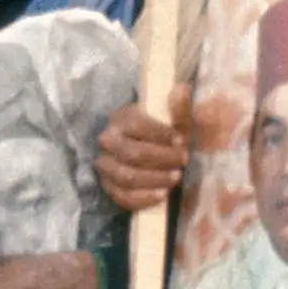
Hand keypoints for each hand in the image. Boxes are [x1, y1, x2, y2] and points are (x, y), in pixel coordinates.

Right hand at [92, 102, 190, 216]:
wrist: (149, 154)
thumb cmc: (164, 135)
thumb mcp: (174, 120)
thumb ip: (178, 108)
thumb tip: (182, 90)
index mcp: (121, 119)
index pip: (137, 126)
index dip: (161, 135)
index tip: (182, 141)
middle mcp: (107, 140)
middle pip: (132, 154)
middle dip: (162, 159)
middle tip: (183, 160)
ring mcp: (105, 165)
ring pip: (126, 177)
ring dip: (154, 179)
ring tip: (176, 178)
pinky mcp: (107, 186)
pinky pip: (122, 197)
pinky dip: (143, 199)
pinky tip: (162, 195)